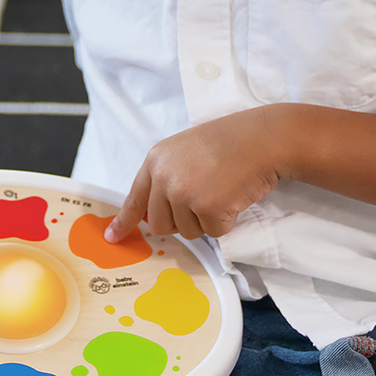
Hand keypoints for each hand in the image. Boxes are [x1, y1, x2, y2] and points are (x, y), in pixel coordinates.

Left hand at [105, 109, 280, 242]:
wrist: (262, 138)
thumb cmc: (230, 142)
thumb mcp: (185, 151)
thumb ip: (166, 177)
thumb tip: (152, 213)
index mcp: (156, 161)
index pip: (134, 199)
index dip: (124, 222)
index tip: (113, 237)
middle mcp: (164, 178)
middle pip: (160, 224)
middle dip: (181, 221)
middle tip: (204, 199)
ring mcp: (184, 193)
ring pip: (187, 231)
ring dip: (206, 219)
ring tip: (221, 190)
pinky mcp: (207, 208)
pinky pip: (213, 232)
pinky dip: (227, 221)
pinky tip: (233, 196)